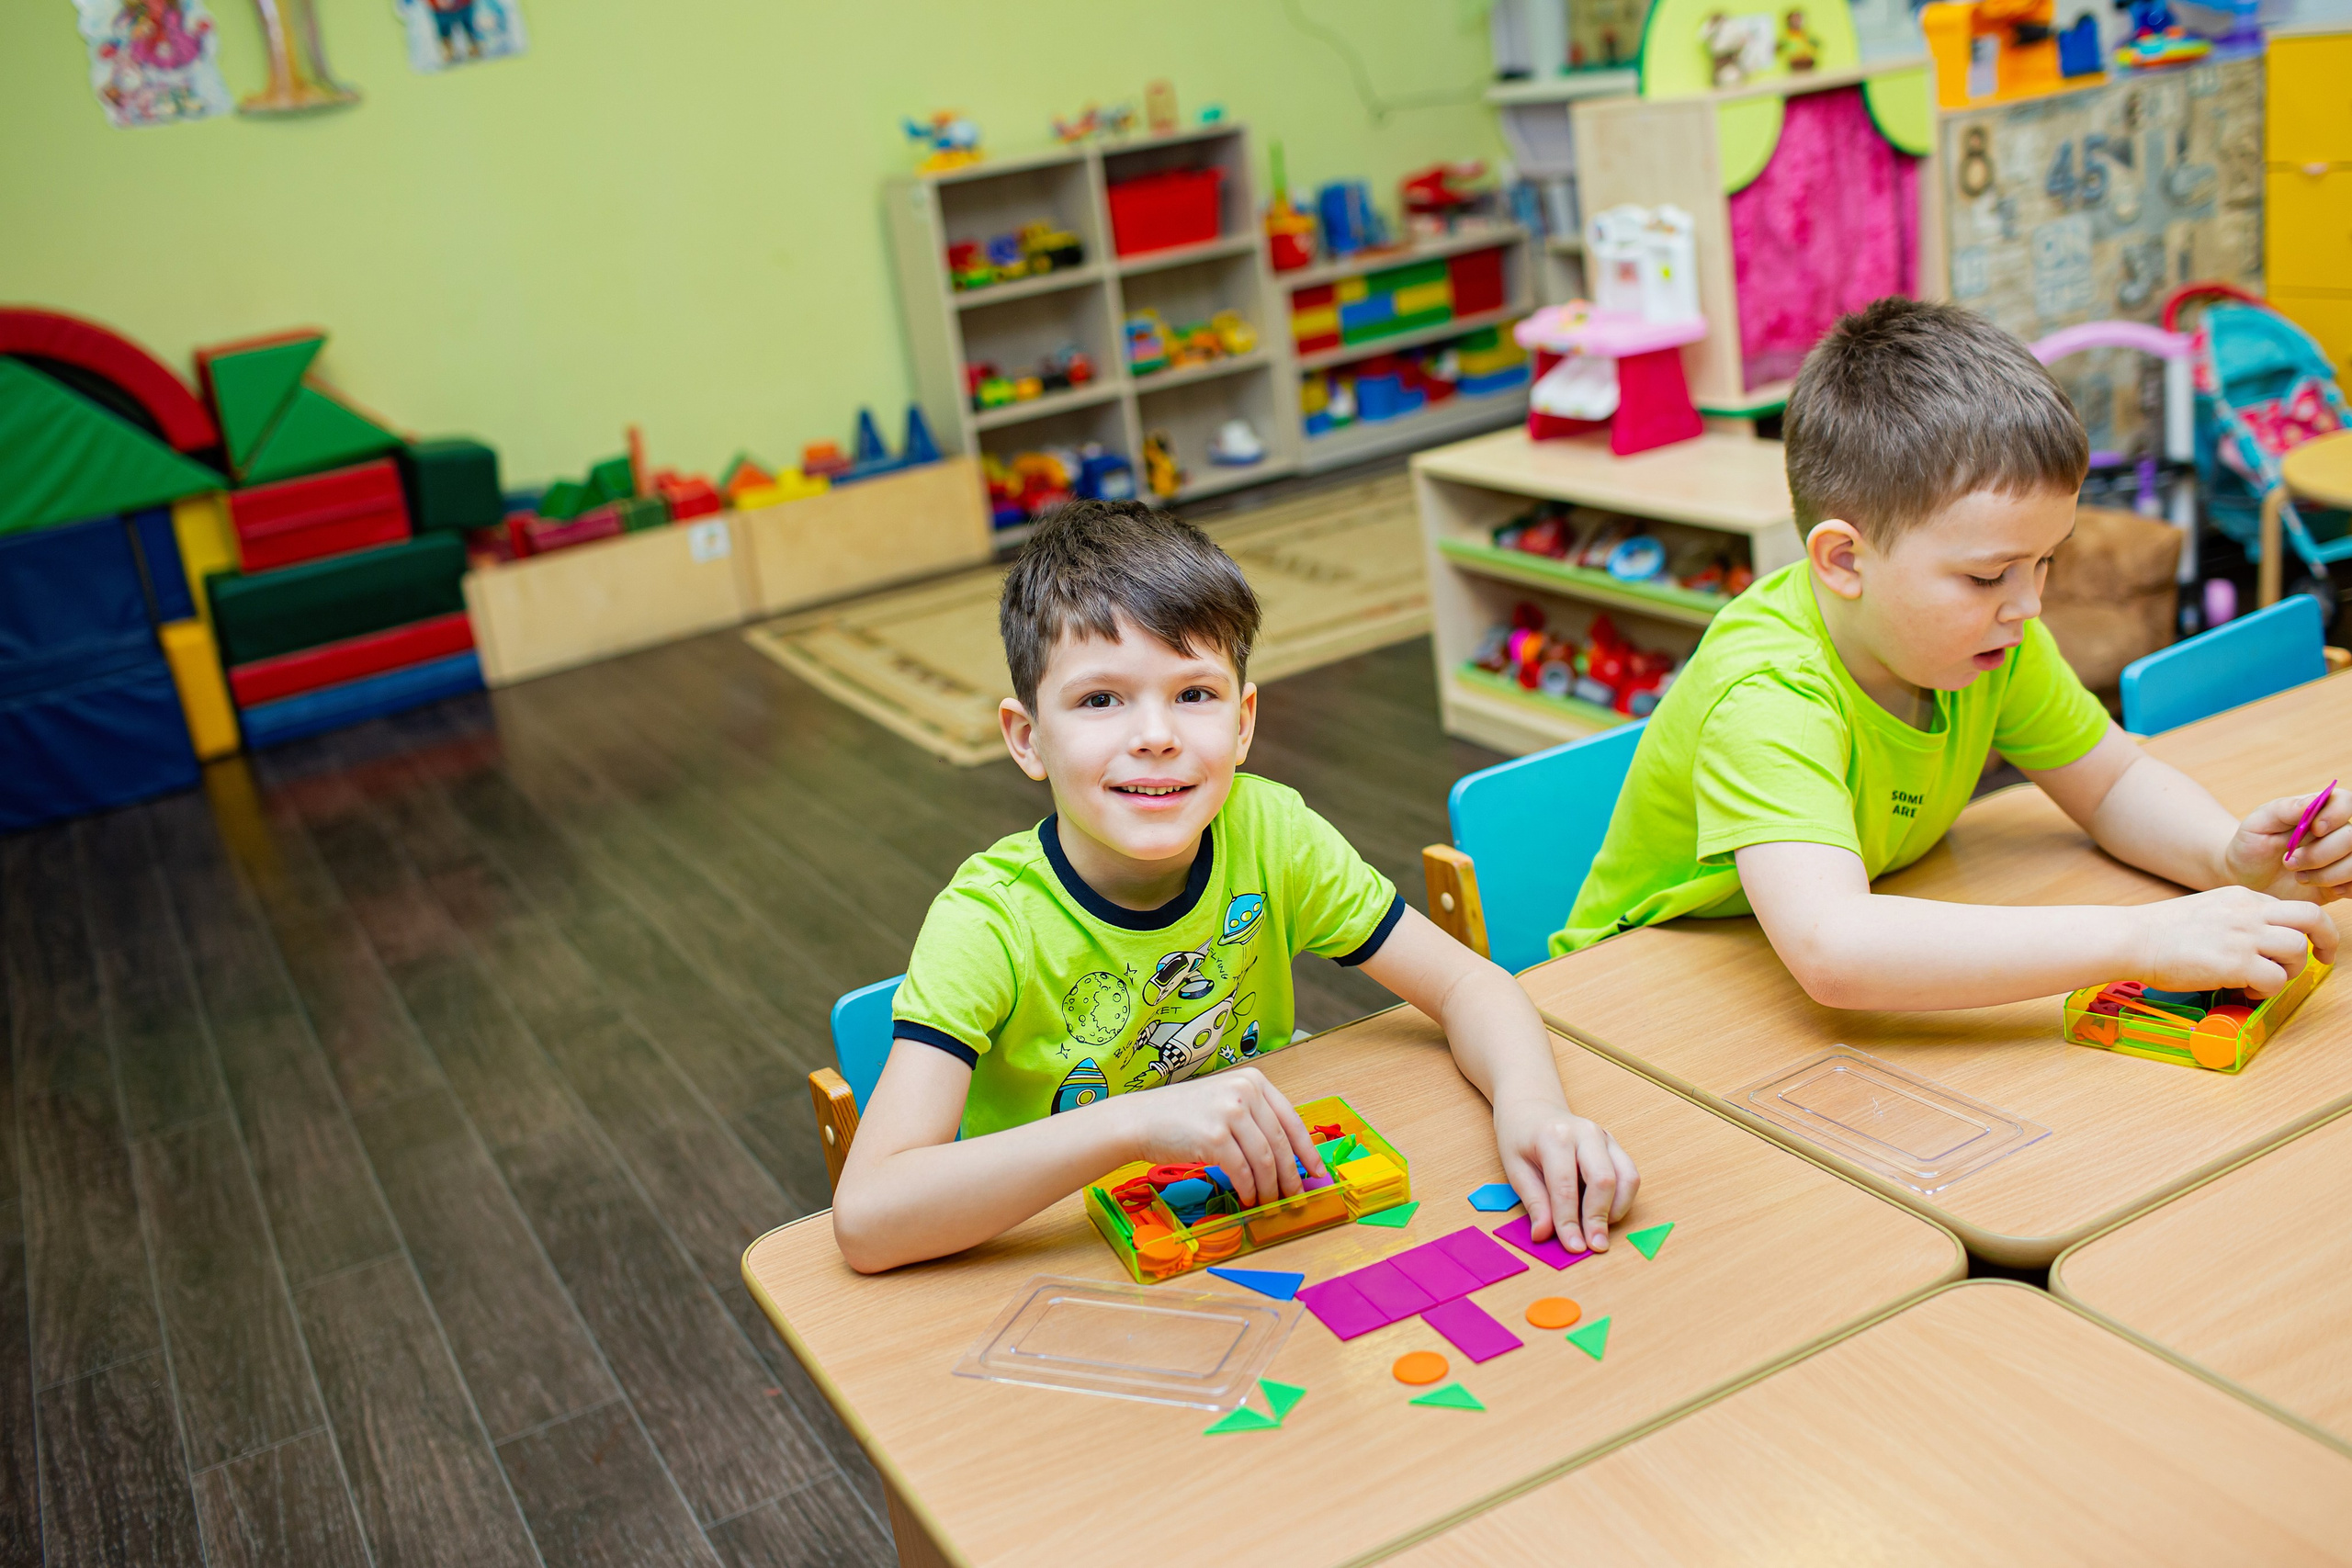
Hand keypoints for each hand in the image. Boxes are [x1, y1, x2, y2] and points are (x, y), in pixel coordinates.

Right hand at [1118, 1068, 1323, 1206]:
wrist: (1140, 1119)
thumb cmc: (1181, 1116)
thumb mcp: (1224, 1103)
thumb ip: (1254, 1119)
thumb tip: (1288, 1156)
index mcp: (1253, 1081)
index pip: (1292, 1120)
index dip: (1308, 1150)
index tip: (1317, 1172)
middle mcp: (1244, 1091)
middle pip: (1280, 1144)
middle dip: (1291, 1177)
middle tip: (1294, 1198)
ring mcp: (1229, 1113)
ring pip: (1265, 1160)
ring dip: (1270, 1188)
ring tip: (1270, 1204)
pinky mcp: (1214, 1137)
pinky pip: (1243, 1172)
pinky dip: (1249, 1190)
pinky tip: (1248, 1198)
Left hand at [1493, 1096, 1638, 1252]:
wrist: (1533, 1108)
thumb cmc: (1520, 1137)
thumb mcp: (1515, 1168)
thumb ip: (1534, 1202)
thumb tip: (1543, 1235)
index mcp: (1554, 1137)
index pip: (1565, 1186)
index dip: (1570, 1220)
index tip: (1573, 1247)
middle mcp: (1585, 1133)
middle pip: (1603, 1180)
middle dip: (1599, 1217)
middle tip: (1594, 1245)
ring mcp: (1605, 1137)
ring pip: (1626, 1178)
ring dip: (1616, 1210)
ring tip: (1599, 1229)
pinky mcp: (1615, 1145)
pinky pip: (1630, 1175)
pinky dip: (1623, 1199)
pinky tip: (1606, 1213)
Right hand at [2130, 885, 2338, 996]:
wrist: (2133, 938)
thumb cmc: (2160, 931)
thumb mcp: (2207, 909)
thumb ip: (2236, 919)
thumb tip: (2257, 943)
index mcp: (2241, 897)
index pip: (2293, 907)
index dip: (2309, 928)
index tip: (2313, 945)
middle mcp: (2248, 912)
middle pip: (2311, 917)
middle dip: (2326, 940)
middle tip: (2323, 958)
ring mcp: (2244, 936)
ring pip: (2298, 949)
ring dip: (2289, 970)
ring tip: (2264, 980)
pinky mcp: (2235, 963)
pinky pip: (2275, 980)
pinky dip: (2266, 991)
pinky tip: (2245, 990)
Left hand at [2225, 790, 2351, 901]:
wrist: (2247, 879)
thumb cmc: (2252, 845)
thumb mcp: (2258, 824)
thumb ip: (2284, 809)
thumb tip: (2312, 801)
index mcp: (2318, 811)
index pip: (2346, 801)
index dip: (2336, 814)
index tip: (2315, 829)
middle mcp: (2337, 833)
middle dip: (2321, 853)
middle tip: (2290, 862)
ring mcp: (2343, 858)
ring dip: (2328, 874)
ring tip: (2299, 877)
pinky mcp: (2344, 882)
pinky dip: (2339, 888)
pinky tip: (2315, 886)